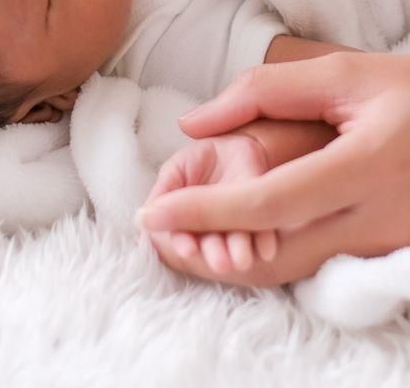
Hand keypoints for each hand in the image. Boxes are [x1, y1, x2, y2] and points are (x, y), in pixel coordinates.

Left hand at [136, 53, 409, 283]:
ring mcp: (395, 250)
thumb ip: (270, 91)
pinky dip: (276, 255)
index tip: (153, 213)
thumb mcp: (357, 71)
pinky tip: (241, 235)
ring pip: (294, 270)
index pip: (272, 201)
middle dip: (205, 253)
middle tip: (155, 234)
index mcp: (372, 163)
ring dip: (234, 259)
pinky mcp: (401, 262)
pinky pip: (323, 266)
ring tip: (184, 236)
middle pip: (274, 258)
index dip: (206, 211)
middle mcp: (384, 219)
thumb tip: (195, 121)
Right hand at [143, 133, 282, 282]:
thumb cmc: (200, 160)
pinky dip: (265, 242)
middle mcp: (210, 230)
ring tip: (243, 260)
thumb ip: (163, 194)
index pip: (181, 236)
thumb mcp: (176, 170)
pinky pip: (264, 234)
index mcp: (185, 222)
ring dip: (238, 252)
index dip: (183, 242)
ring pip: (236, 243)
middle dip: (214, 254)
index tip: (188, 249)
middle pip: (210, 245)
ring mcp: (236, 226)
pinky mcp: (262, 220)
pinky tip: (267, 250)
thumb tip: (142, 219)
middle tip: (221, 263)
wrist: (237, 147)